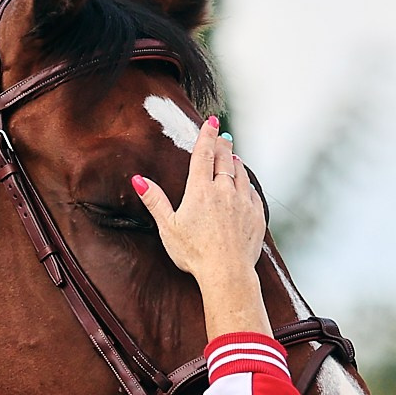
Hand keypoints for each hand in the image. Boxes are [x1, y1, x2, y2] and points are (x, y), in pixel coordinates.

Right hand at [132, 115, 270, 339]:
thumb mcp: (168, 227)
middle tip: (223, 135)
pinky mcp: (256, 216)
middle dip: (223, 145)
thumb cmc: (194, 253)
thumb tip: (138, 179)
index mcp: (201, 190)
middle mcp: (224, 191)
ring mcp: (243, 202)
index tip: (211, 122)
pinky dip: (248, 185)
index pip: (204, 154)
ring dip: (236, 163)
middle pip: (225, 160)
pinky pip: (253, 194)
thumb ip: (155, 201)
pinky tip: (246, 186)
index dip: (207, 135)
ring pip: (241, 174)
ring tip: (234, 157)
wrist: (227, 272)